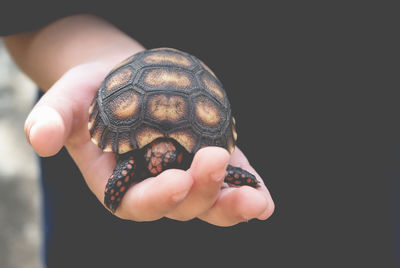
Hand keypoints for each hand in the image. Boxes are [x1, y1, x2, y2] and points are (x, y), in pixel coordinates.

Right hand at [25, 61, 273, 225]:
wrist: (123, 79)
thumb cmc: (92, 93)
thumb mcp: (66, 100)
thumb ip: (52, 120)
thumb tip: (41, 139)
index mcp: (120, 185)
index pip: (137, 203)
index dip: (156, 199)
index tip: (175, 182)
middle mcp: (156, 187)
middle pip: (182, 206)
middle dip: (201, 193)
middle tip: (215, 161)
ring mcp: (186, 175)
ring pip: (210, 200)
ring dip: (233, 203)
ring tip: (255, 198)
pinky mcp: (208, 157)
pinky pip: (230, 179)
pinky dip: (248, 187)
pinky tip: (263, 195)